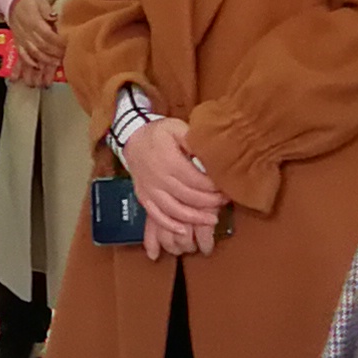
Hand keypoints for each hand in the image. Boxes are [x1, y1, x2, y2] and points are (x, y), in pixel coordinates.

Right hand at [4, 0, 65, 84]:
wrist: (13, 1)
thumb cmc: (30, 1)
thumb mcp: (40, 1)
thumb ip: (47, 11)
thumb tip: (55, 18)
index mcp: (33, 21)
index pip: (47, 34)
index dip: (58, 42)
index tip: (68, 45)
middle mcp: (26, 31)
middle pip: (42, 46)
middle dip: (55, 53)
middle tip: (66, 56)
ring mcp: (21, 38)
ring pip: (34, 52)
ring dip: (46, 60)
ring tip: (56, 63)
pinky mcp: (18, 42)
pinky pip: (22, 54)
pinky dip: (29, 62)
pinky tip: (38, 67)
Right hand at [123, 115, 228, 247]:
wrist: (131, 138)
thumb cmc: (158, 133)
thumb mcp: (176, 127)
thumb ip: (193, 140)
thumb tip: (210, 153)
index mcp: (169, 161)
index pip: (196, 180)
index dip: (213, 187)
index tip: (225, 188)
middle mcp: (159, 178)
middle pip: (188, 197)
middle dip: (209, 203)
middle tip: (224, 202)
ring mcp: (150, 190)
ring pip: (174, 210)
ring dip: (194, 218)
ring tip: (211, 220)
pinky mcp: (144, 197)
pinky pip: (156, 215)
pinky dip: (170, 225)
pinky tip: (184, 231)